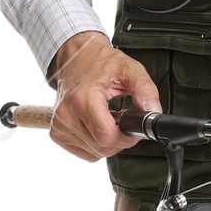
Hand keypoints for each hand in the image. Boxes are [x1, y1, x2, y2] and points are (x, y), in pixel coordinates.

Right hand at [47, 31, 161, 161]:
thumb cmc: (99, 63)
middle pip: (102, 147)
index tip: (132, 125)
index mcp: (83, 99)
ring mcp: (59, 125)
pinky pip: (85, 152)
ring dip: (108, 140)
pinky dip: (96, 144)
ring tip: (108, 118)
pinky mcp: (57, 132)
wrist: (75, 58)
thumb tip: (153, 112)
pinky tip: (96, 125)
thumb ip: (145, 89)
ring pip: (95, 152)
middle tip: (121, 118)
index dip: (126, 137)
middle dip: (119, 138)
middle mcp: (67, 114)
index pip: (107, 137)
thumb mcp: (129, 69)